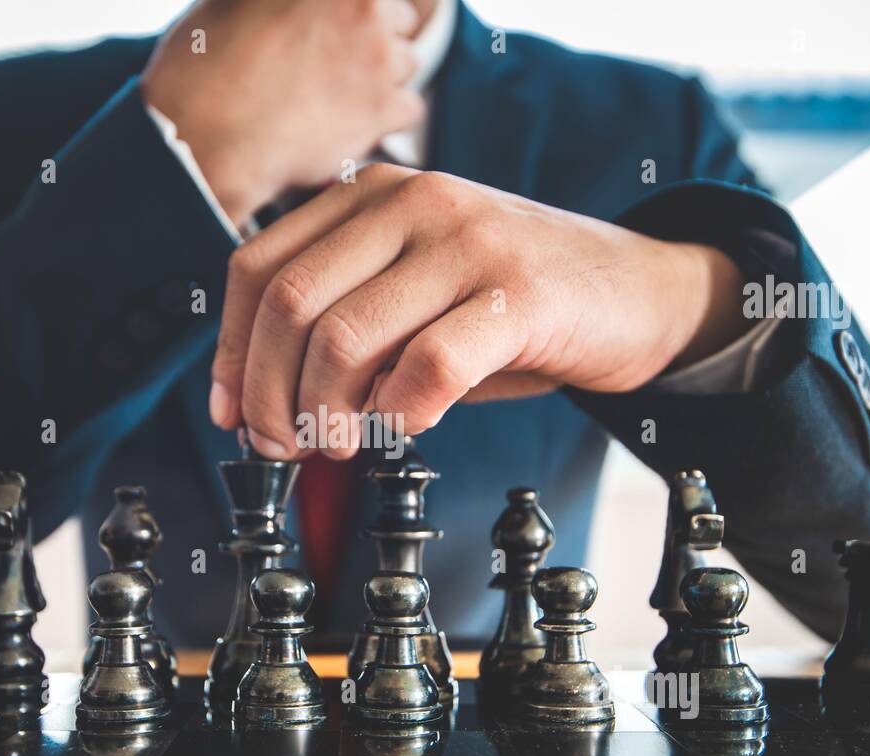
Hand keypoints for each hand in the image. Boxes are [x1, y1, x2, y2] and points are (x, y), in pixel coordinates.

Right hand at [141, 0, 424, 223]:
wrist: (207, 138)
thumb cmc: (204, 69)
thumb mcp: (232, 5)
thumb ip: (277, 3)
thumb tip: (286, 12)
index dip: (356, 11)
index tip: (339, 30)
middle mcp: (363, 7)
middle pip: (399, 18)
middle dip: (376, 38)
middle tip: (339, 64)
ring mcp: (378, 56)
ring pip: (408, 62)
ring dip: (383, 77)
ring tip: (343, 97)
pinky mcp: (383, 109)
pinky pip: (411, 107)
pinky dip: (388, 118)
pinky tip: (355, 124)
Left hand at [210, 164, 748, 458]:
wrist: (638, 291)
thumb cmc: (512, 307)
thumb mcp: (415, 298)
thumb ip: (345, 328)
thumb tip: (264, 406)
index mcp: (370, 194)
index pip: (258, 268)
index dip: (231, 351)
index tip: (233, 414)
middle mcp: (411, 200)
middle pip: (290, 303)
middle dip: (269, 393)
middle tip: (283, 447)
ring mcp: (467, 240)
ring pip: (344, 336)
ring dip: (325, 414)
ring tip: (341, 445)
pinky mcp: (519, 292)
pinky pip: (428, 365)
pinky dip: (400, 414)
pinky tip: (405, 430)